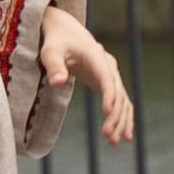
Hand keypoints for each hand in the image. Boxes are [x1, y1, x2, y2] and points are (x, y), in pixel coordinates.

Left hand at [40, 7, 133, 143]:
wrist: (65, 31)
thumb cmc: (56, 41)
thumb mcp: (50, 51)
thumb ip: (54, 65)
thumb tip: (57, 83)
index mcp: (96, 56)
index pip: (107, 78)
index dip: (109, 94)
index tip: (108, 112)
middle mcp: (108, 66)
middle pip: (118, 93)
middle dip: (115, 115)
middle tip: (108, 136)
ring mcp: (110, 75)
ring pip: (122, 100)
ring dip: (121, 121)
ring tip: (114, 142)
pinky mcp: (107, 82)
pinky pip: (120, 101)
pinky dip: (123, 117)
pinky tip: (123, 135)